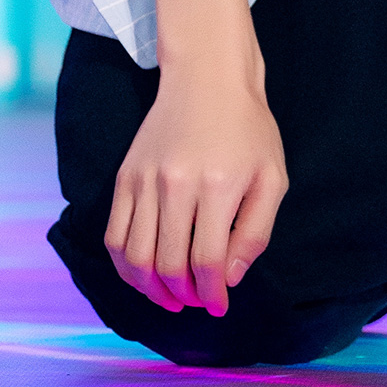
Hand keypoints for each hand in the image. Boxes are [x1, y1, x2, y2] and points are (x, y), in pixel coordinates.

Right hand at [104, 36, 287, 317]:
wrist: (207, 79)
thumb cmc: (247, 129)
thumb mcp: (272, 178)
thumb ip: (256, 232)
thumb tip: (230, 278)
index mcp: (218, 186)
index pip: (206, 261)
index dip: (212, 294)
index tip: (219, 306)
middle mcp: (176, 184)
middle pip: (168, 265)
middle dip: (184, 296)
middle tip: (197, 302)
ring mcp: (145, 180)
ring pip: (135, 257)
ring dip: (150, 289)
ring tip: (169, 297)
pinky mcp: (125, 176)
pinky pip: (114, 235)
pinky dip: (124, 266)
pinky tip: (143, 275)